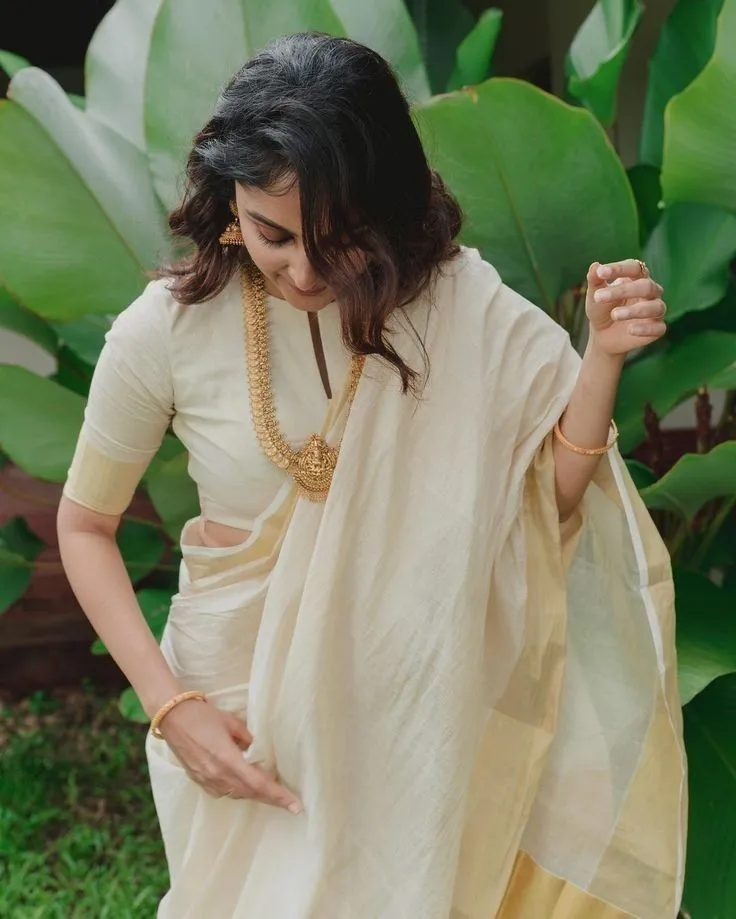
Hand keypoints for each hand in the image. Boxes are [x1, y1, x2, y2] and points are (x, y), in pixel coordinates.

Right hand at [158, 698, 302, 813]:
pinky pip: (222, 791)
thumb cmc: (203, 715)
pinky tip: (242, 782)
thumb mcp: (231, 722)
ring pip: (236, 794)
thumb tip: (259, 749)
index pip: (259, 784)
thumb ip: (248, 738)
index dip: (278, 796)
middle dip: (270, 798)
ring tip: (269, 791)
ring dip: (253, 793)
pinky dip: (236, 789)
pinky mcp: (198, 780)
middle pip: (250, 793)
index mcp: (228, 760)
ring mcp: (206, 780)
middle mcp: (217, 775)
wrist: (172, 716)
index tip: (296, 806)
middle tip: (289, 802)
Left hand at [585, 258, 666, 355]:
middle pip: (646, 286)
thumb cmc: (602, 310)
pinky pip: (658, 328)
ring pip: (655, 307)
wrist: (603, 337)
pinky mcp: (657, 329)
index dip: (619, 268)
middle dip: (623, 291)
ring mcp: (656, 310)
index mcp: (638, 278)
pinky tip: (630, 330)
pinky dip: (645, 329)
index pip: (635, 267)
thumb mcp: (594, 296)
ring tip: (614, 315)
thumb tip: (595, 266)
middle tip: (599, 297)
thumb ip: (595, 281)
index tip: (601, 273)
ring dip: (634, 310)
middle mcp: (651, 292)